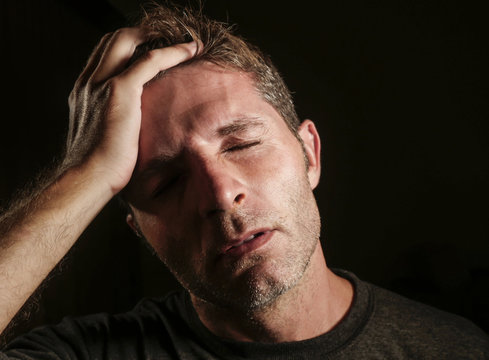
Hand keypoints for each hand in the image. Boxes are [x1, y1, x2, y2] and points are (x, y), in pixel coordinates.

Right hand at [65, 27, 198, 193]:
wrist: (88, 178)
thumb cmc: (99, 168)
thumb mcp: (102, 138)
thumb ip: (112, 124)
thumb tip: (131, 132)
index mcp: (84, 91)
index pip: (104, 55)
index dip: (127, 47)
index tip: (150, 50)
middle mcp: (89, 81)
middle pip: (113, 39)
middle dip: (140, 34)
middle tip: (167, 39)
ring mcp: (101, 83)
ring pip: (127, 41)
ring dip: (156, 36)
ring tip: (182, 41)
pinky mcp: (120, 90)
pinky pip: (150, 60)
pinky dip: (172, 51)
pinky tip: (190, 50)